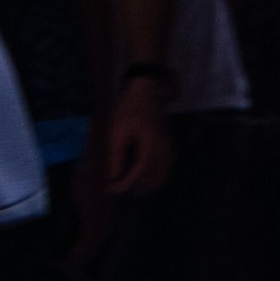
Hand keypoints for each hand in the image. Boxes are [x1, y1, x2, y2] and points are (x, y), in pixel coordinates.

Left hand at [102, 78, 172, 198]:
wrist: (146, 91)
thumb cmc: (129, 108)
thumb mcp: (117, 130)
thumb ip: (116, 156)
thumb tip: (112, 177)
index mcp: (151, 144)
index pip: (140, 172)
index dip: (126, 184)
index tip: (111, 189)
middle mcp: (164, 149)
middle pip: (152, 179)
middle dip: (134, 188)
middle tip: (116, 188)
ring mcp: (169, 148)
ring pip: (160, 177)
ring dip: (144, 186)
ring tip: (126, 185)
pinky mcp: (169, 147)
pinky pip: (164, 170)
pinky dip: (153, 179)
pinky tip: (140, 178)